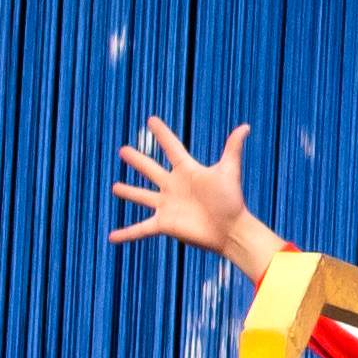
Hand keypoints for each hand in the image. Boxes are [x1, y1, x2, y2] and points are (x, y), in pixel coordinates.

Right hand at [109, 117, 259, 257]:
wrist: (231, 230)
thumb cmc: (231, 201)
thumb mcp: (228, 172)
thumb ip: (233, 148)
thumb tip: (246, 126)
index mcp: (187, 171)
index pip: (172, 148)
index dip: (162, 134)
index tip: (152, 120)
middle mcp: (174, 186)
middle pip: (150, 169)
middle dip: (137, 160)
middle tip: (123, 150)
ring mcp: (167, 205)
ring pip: (142, 196)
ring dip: (128, 192)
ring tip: (115, 187)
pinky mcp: (164, 224)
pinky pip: (140, 229)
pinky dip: (126, 234)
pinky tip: (112, 237)